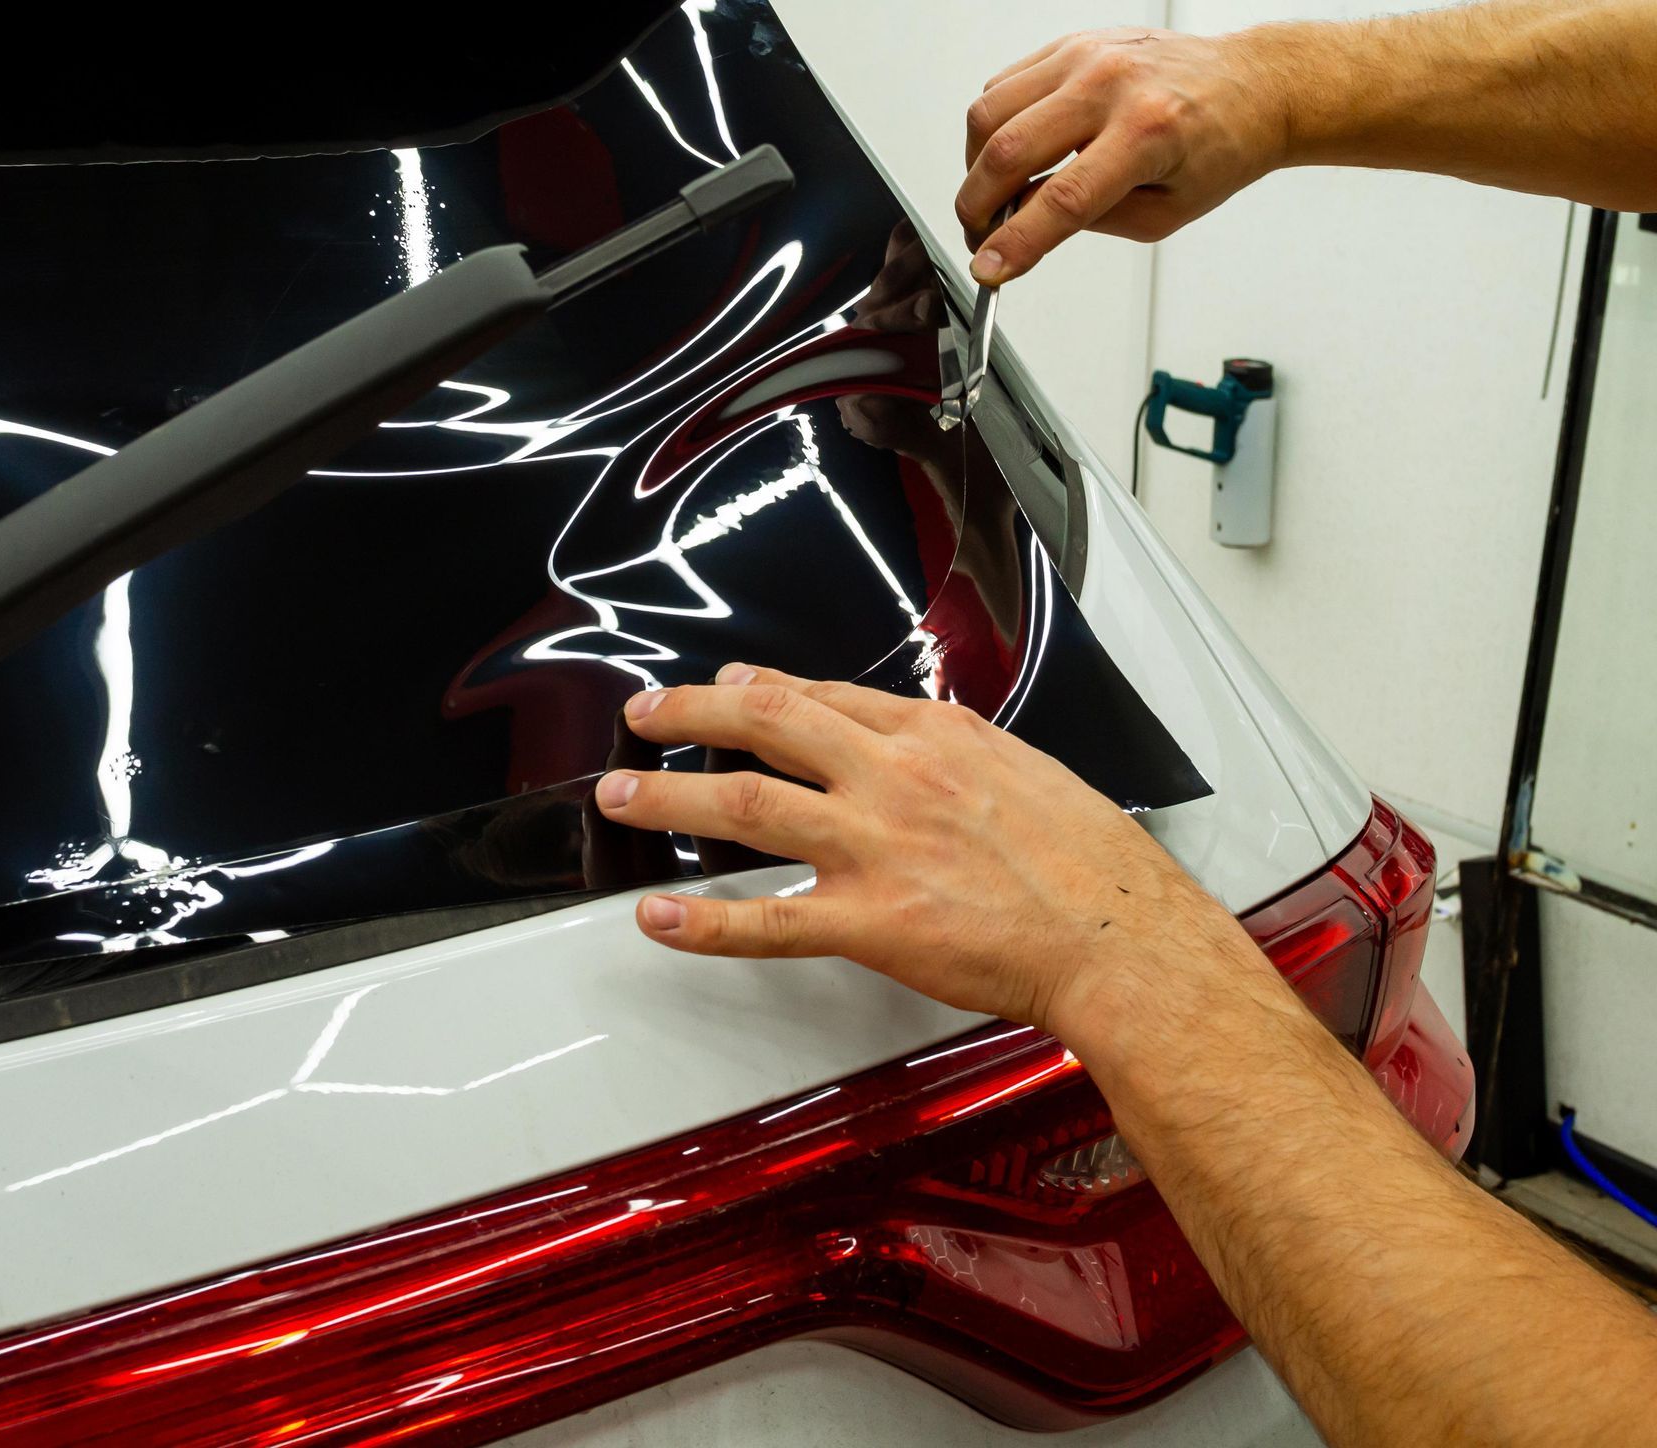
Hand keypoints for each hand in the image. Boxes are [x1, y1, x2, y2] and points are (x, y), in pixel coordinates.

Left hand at [592, 665, 1254, 1044]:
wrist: (1120, 936)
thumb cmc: (1094, 865)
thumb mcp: (1032, 772)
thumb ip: (965, 756)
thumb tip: (934, 747)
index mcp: (937, 738)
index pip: (828, 696)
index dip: (765, 689)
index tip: (730, 684)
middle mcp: (895, 777)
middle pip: (769, 724)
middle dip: (693, 713)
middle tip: (645, 714)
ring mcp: (876, 845)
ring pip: (748, 803)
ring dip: (672, 798)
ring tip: (620, 797)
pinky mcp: (871, 920)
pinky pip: (769, 919)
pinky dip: (706, 921)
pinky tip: (660, 918)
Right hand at [955, 27, 1288, 284]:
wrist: (1250, 84)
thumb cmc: (1218, 147)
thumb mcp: (1163, 212)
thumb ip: (1089, 221)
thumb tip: (1021, 224)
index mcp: (1147, 133)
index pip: (1061, 200)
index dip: (1014, 243)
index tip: (987, 269)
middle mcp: (1112, 85)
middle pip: (1008, 152)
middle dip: (977, 208)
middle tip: (980, 236)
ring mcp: (1087, 56)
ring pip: (989, 113)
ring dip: (975, 167)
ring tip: (993, 194)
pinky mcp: (1072, 44)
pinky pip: (1002, 85)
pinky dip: (992, 127)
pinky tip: (1011, 150)